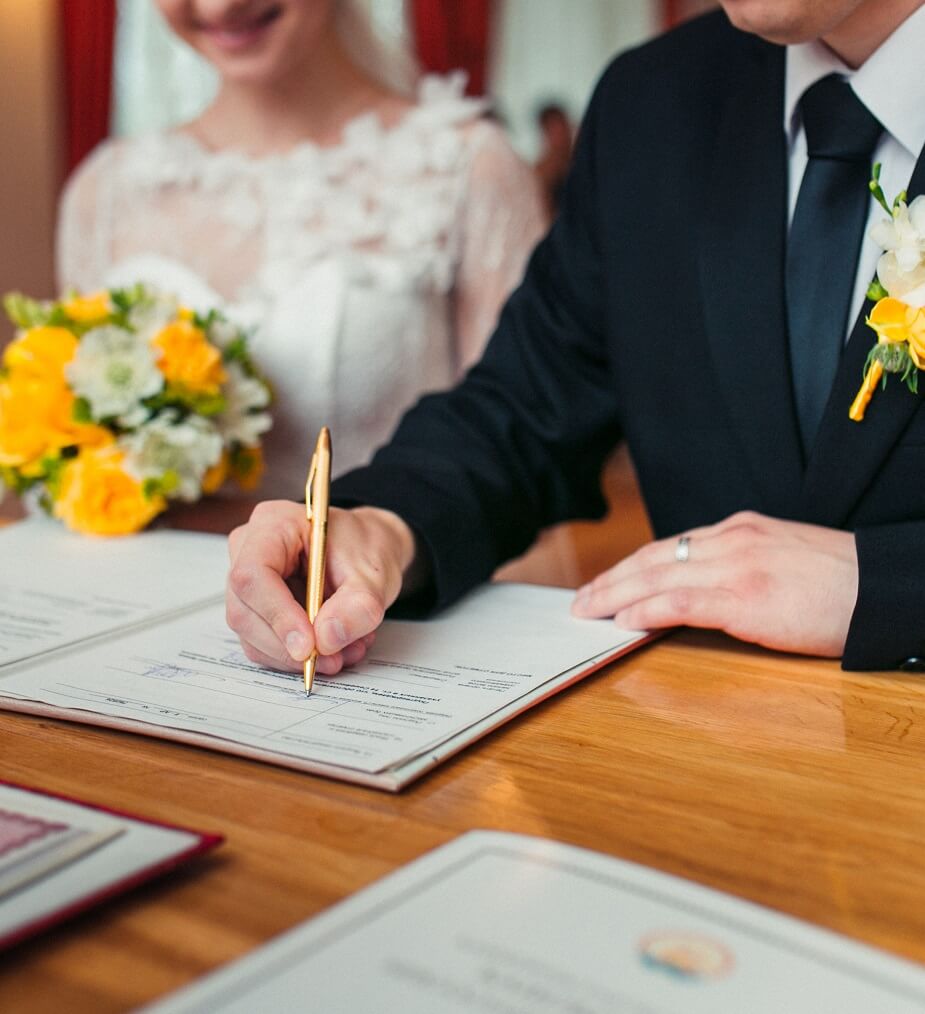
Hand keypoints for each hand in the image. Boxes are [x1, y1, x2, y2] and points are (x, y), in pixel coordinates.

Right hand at [227, 501, 418, 673]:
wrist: (367, 551)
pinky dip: (296, 657)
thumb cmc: (364, 548)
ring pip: (251, 635)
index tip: (308, 645)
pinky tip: (331, 648)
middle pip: (245, 610)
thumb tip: (325, 638)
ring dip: (296, 656)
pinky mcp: (255, 609)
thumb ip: (356, 606)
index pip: (254, 573)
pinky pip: (263, 645)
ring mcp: (248, 582)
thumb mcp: (374, 574)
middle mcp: (249, 549)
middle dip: (289, 645)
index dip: (278, 614)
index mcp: (274, 523)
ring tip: (344, 650)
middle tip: (334, 657)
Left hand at [571, 511, 857, 656]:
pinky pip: (681, 600)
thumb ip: (742, 564)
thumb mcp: (783, 557)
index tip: (608, 581)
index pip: (670, 546)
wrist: (883, 587)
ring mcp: (736, 566)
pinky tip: (623, 620)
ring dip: (615, 595)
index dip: (632, 566)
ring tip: (587, 611)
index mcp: (740, 530)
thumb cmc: (841, 581)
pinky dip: (647, 609)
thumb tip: (705, 588)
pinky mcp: (745, 596)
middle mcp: (731, 541)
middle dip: (612, 579)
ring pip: (657, 576)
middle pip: (653, 557)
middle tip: (581, 599)